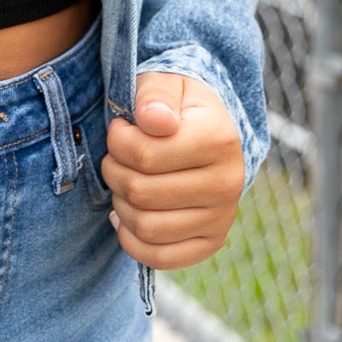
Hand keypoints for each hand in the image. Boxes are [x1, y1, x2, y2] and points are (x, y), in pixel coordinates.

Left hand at [102, 72, 243, 269]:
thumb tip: (154, 120)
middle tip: (116, 157)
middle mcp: (228, 183)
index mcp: (218, 139)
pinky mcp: (212, 242)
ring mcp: (223, 217)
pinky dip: (132, 240)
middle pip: (140, 192)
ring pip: (146, 226)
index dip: (116, 141)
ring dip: (120, 204)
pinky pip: (161, 257)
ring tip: (124, 181)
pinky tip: (125, 216)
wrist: (208, 130)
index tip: (120, 128)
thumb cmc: (177, 105)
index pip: (143, 155)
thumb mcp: (166, 83)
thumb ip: (155, 95)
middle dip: (113, 171)